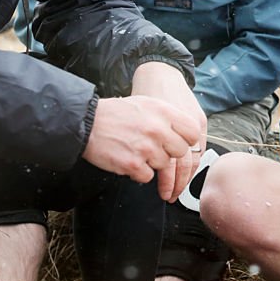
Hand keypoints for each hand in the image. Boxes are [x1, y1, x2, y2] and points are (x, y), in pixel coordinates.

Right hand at [81, 96, 201, 185]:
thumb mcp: (147, 104)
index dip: (187, 139)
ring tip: (136, 150)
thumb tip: (186, 131)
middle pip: (180, 151)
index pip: (193, 131)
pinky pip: (147, 176)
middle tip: (154, 148)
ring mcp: (146, 148)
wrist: (86, 123)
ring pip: (164, 165)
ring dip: (152, 162)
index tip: (179, 141)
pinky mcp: (133, 164)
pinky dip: (138, 172)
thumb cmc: (116, 113)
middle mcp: (158, 129)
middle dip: (169, 153)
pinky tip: (128, 159)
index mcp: (164, 112)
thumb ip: (169, 116)